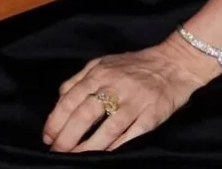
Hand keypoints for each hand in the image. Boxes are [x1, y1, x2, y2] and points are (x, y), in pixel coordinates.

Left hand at [41, 39, 217, 153]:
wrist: (173, 63)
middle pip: (84, 115)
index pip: (71, 98)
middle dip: (67, 137)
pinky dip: (115, 148)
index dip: (56, 120)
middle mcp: (115, 86)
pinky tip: (103, 157)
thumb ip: (81, 78)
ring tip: (73, 158)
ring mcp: (134, 102)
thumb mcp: (104, 63)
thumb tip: (60, 97)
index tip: (47, 136)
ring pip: (106, 129)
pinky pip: (130, 136)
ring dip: (87, 147)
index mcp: (100, 73)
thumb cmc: (135, 65)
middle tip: (57, 151)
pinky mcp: (151, 116)